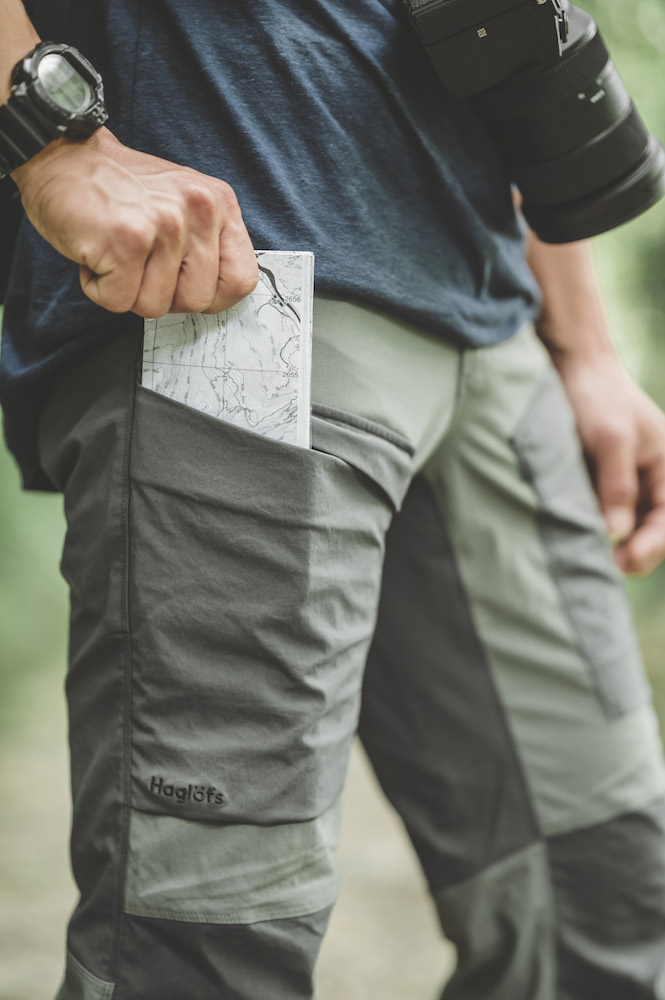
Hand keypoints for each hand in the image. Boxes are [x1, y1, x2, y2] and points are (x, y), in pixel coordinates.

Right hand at [12, 128, 257, 316]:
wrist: (61, 157)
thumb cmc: (118, 190)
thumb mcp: (181, 205)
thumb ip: (207, 244)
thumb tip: (218, 295)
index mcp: (218, 203)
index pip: (241, 280)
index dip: (212, 297)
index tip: (184, 285)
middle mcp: (198, 209)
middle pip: (197, 301)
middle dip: (163, 295)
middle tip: (140, 263)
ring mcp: (164, 224)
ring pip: (156, 306)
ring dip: (127, 290)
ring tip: (116, 252)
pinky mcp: (127, 240)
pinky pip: (119, 302)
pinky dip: (99, 288)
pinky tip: (96, 254)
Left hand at [555, 352, 664, 574]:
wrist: (570, 365)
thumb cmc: (597, 396)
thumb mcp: (610, 439)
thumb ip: (617, 484)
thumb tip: (616, 532)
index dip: (652, 546)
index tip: (626, 562)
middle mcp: (652, 476)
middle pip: (651, 529)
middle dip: (634, 551)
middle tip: (606, 568)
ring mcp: (626, 480)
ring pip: (625, 525)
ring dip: (612, 542)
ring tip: (589, 556)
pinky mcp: (600, 480)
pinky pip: (602, 512)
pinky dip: (594, 525)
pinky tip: (576, 535)